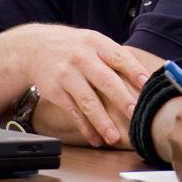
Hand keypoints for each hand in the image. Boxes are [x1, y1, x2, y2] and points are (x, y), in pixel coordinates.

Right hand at [20, 25, 151, 147]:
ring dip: (102, 121)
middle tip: (134, 115)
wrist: (34, 47)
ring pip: (87, 101)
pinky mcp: (55, 92)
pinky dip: (85, 127)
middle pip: (105, 80)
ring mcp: (66, 75)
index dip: (134, 71)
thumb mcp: (93, 42)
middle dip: (121, 99)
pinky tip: (95, 139)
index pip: (118, 57)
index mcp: (96, 43)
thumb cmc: (74, 47)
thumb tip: (146, 79)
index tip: (147, 84)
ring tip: (115, 138)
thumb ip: (115, 57)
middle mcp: (81, 58)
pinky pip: (73, 112)